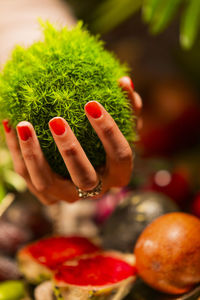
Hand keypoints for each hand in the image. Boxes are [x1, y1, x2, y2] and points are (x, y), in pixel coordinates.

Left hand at [2, 77, 141, 204]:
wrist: (82, 166)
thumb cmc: (104, 141)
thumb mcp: (121, 125)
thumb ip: (126, 106)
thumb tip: (124, 81)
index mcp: (119, 174)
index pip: (120, 155)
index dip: (109, 131)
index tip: (92, 104)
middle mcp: (96, 190)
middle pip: (84, 177)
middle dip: (70, 150)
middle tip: (56, 120)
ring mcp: (69, 196)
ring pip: (47, 182)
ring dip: (33, 154)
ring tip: (22, 124)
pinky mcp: (47, 196)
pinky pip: (27, 177)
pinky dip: (16, 151)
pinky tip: (10, 124)